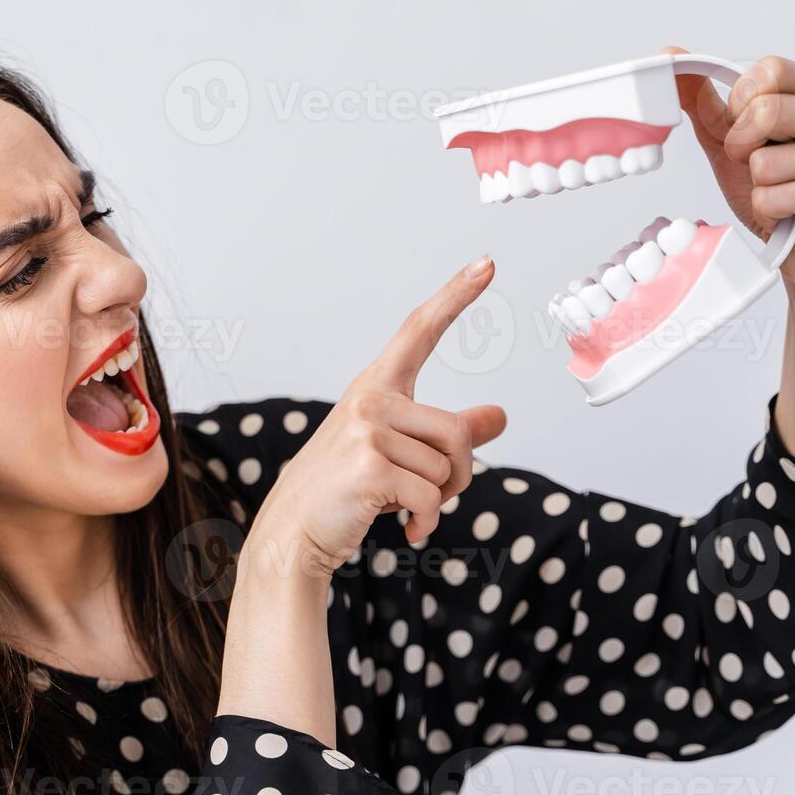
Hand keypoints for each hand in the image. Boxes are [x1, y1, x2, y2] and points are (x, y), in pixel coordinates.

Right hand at [250, 256, 507, 573]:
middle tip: (430, 498)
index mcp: (376, 387)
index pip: (419, 330)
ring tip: (404, 508)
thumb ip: (450, 432)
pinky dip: (426, 520)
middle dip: (458, 476)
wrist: (294, 530)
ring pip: (447, 469)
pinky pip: (430, 496)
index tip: (486, 264)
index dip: (455, 296)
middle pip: (457, 433)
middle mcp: (370, 399)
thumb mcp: (397, 451)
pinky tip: (405, 528)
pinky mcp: (370, 467)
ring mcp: (367, 431)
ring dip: (439, 502)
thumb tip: (500, 416)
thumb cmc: (344, 488)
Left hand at [666, 46, 794, 298]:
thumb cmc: (779, 193)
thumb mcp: (735, 141)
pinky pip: (767, 195)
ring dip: (756, 185)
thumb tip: (672, 54)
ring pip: (761, 159)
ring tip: (781, 193)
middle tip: (760, 168)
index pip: (767, 71)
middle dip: (742, 146)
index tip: (750, 131)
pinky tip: (789, 215)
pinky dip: (765, 211)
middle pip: (764, 109)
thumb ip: (707, 101)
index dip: (740, 106)